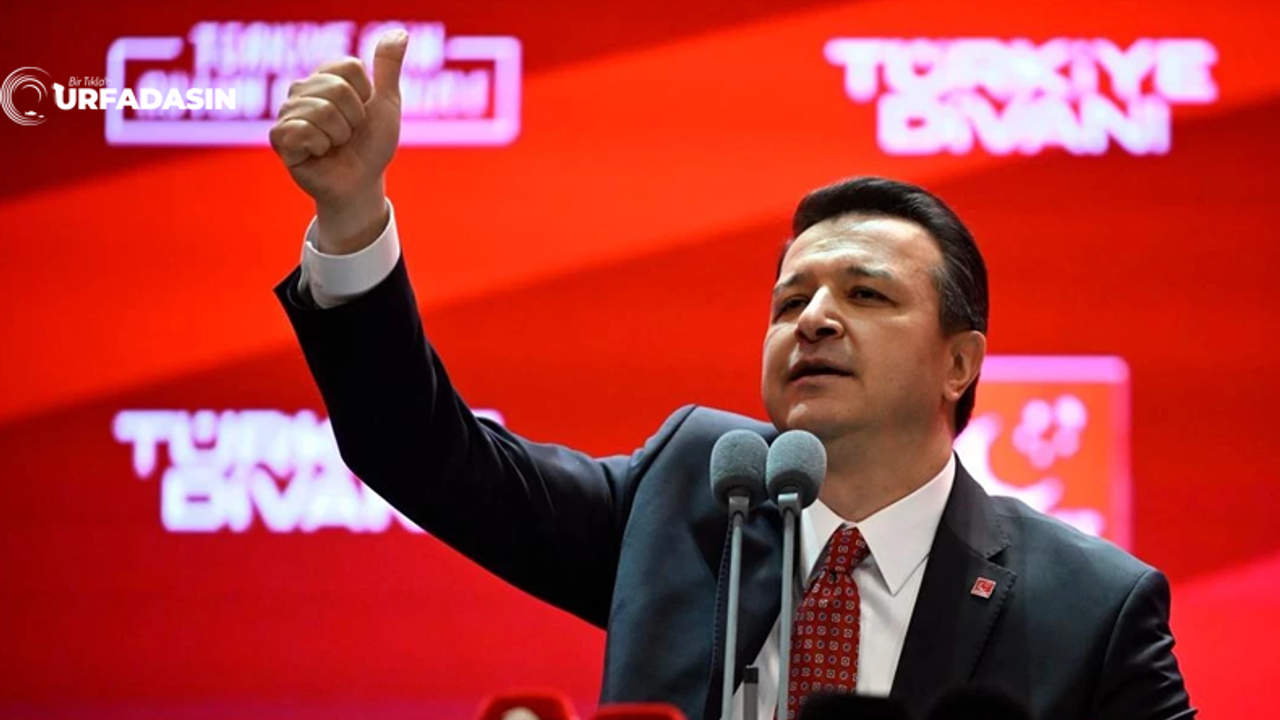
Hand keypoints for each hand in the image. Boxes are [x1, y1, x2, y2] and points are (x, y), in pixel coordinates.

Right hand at [269, 29, 407, 253]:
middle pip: (337, 89)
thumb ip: (388, 67)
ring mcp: (288, 112)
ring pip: (322, 111)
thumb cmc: (372, 145)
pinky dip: (321, 146)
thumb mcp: (387, 103)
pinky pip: (302, 130)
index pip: (350, 68)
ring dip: (339, 136)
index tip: (362, 115)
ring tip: (334, 145)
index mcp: (325, 76)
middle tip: (348, 135)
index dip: (365, 97)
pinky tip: (318, 153)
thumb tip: (401, 32)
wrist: (361, 182)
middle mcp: (302, 89)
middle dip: (354, 120)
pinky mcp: (280, 137)